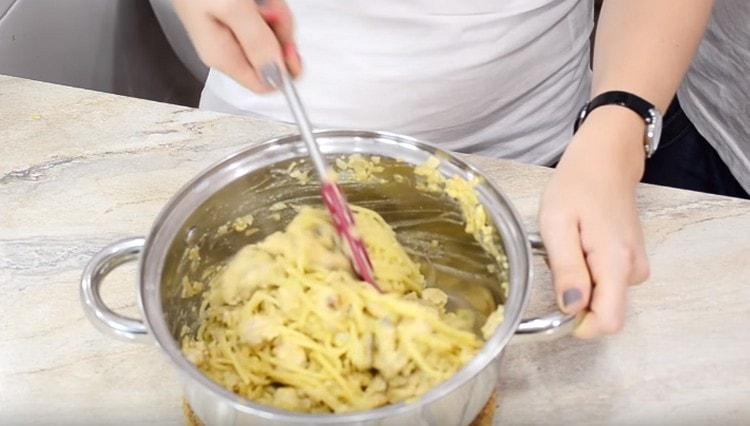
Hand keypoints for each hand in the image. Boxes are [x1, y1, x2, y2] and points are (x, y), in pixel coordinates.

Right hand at [173, 0, 300, 92]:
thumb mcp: (232, 8)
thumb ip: (256, 42)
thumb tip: (277, 75)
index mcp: (223, 56)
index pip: (264, 84)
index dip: (284, 69)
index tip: (287, 45)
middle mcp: (227, 48)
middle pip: (272, 56)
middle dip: (280, 32)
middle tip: (269, 9)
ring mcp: (232, 31)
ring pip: (272, 34)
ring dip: (275, 13)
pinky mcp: (237, 15)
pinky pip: (265, 17)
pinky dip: (268, 5)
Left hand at [539, 107, 649, 337]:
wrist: (606, 158)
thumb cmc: (577, 184)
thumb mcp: (557, 224)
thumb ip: (567, 270)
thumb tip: (572, 309)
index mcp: (615, 263)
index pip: (608, 322)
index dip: (579, 325)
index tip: (557, 303)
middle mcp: (633, 269)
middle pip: (603, 311)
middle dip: (574, 295)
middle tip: (559, 256)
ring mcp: (635, 265)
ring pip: (602, 295)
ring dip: (579, 280)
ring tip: (569, 243)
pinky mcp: (632, 261)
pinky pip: (606, 281)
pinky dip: (587, 270)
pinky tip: (580, 242)